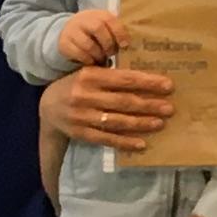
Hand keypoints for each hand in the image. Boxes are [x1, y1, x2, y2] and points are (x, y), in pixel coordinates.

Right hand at [42, 60, 173, 152]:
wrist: (47, 106)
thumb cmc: (76, 84)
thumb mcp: (89, 72)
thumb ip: (111, 74)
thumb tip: (147, 77)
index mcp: (90, 76)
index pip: (124, 79)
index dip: (147, 82)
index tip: (168, 85)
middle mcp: (85, 96)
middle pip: (124, 102)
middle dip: (149, 105)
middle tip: (169, 108)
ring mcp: (83, 117)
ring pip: (117, 122)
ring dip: (141, 123)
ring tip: (160, 123)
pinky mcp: (82, 133)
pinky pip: (107, 139)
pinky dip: (125, 142)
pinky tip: (142, 143)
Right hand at [54, 10, 122, 69]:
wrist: (67, 31)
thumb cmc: (93, 31)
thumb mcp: (104, 26)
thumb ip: (116, 31)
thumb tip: (131, 45)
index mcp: (98, 14)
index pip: (109, 19)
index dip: (119, 32)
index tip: (125, 45)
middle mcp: (84, 20)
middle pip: (98, 28)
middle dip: (108, 44)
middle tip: (111, 53)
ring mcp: (72, 31)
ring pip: (88, 45)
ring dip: (98, 55)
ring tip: (102, 59)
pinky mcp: (65, 43)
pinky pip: (79, 54)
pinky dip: (88, 60)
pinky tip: (92, 61)